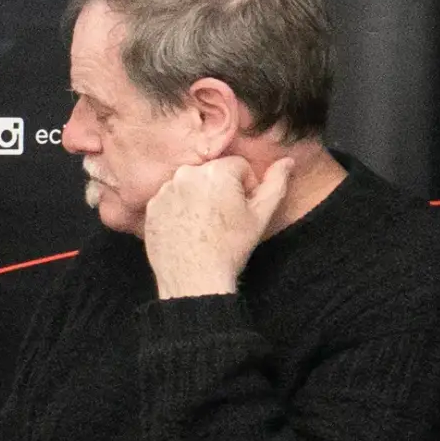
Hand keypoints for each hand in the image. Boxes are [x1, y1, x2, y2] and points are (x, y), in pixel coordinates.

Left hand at [142, 156, 293, 298]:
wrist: (193, 279)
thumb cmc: (230, 248)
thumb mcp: (260, 216)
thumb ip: (276, 183)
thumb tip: (287, 161)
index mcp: (215, 171)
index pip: (238, 166)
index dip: (246, 187)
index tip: (242, 209)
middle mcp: (186, 174)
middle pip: (212, 173)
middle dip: (222, 189)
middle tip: (224, 219)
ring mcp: (164, 190)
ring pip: (191, 185)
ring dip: (200, 198)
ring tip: (205, 226)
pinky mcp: (151, 207)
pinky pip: (171, 199)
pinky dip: (180, 209)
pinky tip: (189, 230)